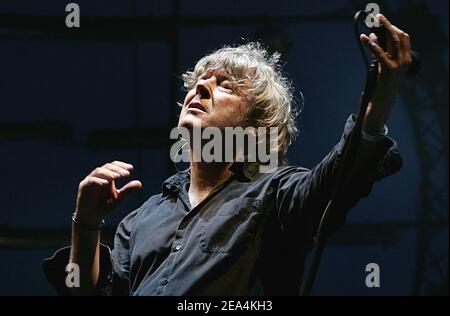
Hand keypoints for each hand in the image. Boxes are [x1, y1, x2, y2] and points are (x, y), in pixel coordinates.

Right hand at [75, 161, 141, 225]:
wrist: (92, 218)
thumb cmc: (105, 206)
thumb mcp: (118, 199)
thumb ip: (127, 190)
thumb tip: (140, 183)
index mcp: (107, 177)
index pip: (114, 166)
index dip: (122, 166)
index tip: (131, 168)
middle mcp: (99, 177)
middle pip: (107, 167)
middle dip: (117, 169)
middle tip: (126, 174)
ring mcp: (90, 181)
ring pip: (99, 172)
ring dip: (109, 173)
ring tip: (118, 177)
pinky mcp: (84, 187)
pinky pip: (91, 181)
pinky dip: (98, 181)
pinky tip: (106, 183)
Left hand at [360, 14, 412, 134]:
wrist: (381, 105)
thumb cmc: (380, 86)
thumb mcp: (380, 66)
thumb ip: (379, 52)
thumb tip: (372, 36)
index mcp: (405, 60)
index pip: (403, 38)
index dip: (393, 27)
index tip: (382, 21)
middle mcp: (405, 61)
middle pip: (400, 36)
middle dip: (389, 24)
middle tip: (379, 17)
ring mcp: (399, 66)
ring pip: (394, 41)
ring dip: (383, 29)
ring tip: (372, 22)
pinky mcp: (389, 71)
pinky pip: (381, 53)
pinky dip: (372, 44)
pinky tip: (364, 38)